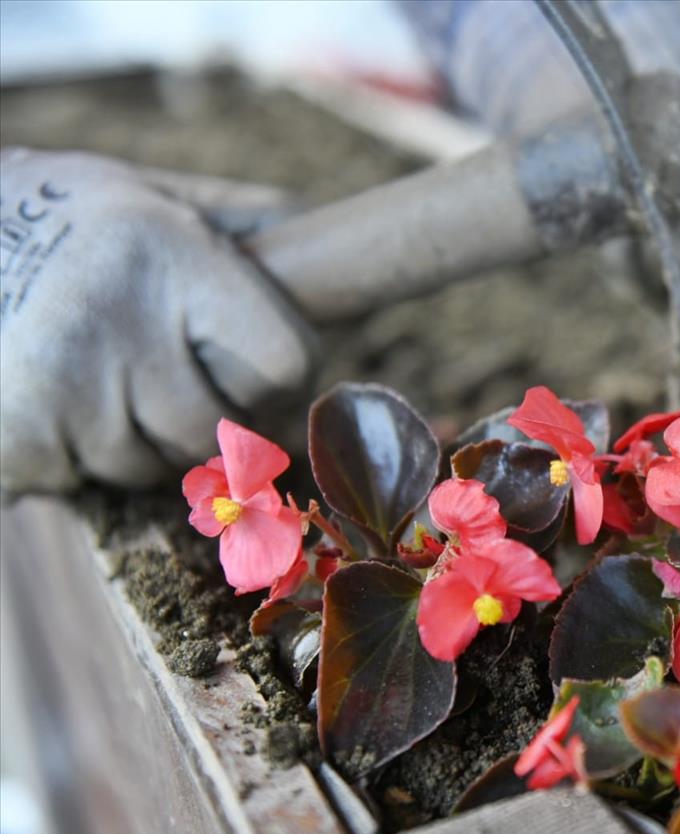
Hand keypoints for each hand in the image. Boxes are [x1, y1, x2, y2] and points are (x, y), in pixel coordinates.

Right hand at [0, 148, 312, 493]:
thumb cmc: (80, 222)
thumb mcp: (166, 197)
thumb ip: (253, 230)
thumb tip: (337, 252)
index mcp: (171, 251)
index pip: (284, 364)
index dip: (278, 377)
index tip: (253, 365)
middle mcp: (115, 313)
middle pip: (215, 430)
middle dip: (203, 416)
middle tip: (168, 374)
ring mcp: (56, 378)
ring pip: (146, 466)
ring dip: (134, 439)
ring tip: (99, 375)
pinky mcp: (11, 432)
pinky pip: (77, 481)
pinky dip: (69, 456)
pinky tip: (51, 398)